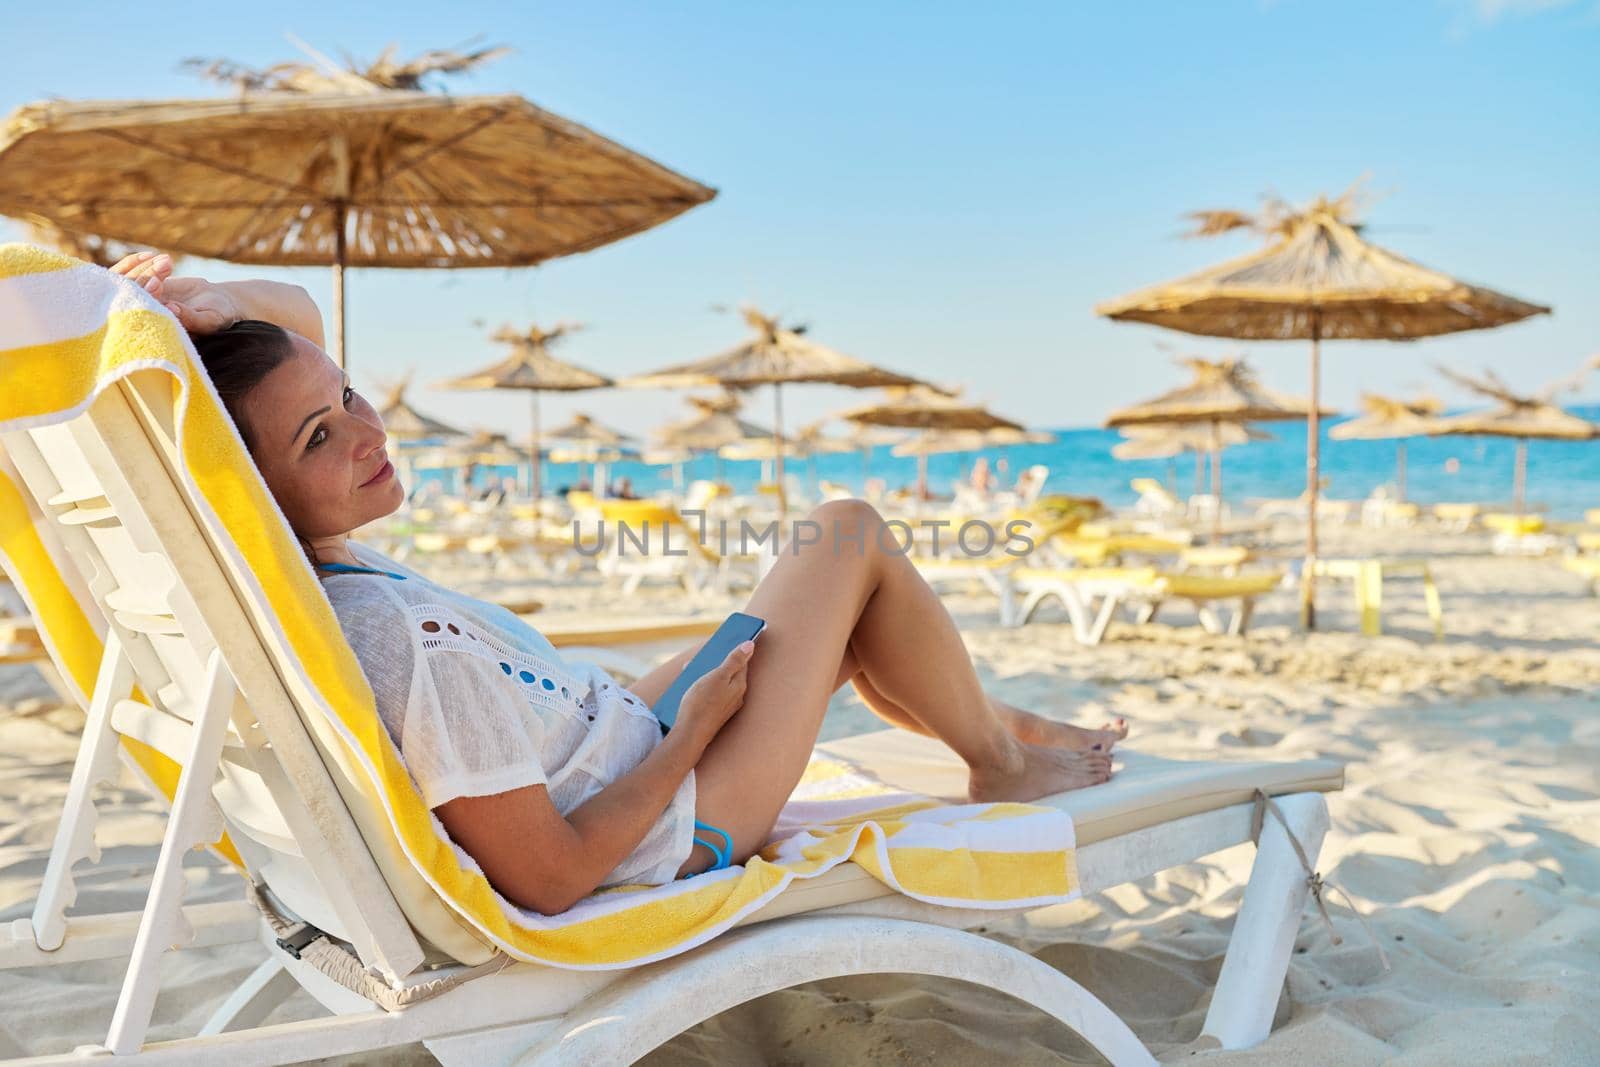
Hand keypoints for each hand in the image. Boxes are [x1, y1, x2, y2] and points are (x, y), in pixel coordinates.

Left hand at [107, 251, 239, 334]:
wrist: (219, 301)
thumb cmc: (219, 316)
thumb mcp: (210, 319)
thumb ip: (191, 318)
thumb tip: (171, 309)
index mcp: (161, 331)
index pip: (144, 315)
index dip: (148, 297)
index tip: (157, 283)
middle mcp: (149, 316)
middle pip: (134, 297)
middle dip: (144, 281)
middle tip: (160, 269)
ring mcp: (148, 300)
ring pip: (135, 283)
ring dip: (149, 270)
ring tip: (168, 262)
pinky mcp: (150, 286)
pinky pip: (141, 274)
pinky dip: (150, 264)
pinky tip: (166, 260)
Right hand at [672, 641, 754, 749]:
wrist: (690, 734)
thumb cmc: (703, 703)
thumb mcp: (718, 676)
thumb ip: (734, 661)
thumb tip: (750, 645)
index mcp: (739, 684)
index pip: (742, 662)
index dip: (734, 650)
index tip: (727, 642)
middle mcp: (737, 696)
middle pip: (730, 673)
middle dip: (718, 663)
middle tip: (704, 657)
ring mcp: (727, 706)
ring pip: (720, 684)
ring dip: (708, 675)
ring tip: (692, 669)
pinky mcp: (716, 714)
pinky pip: (713, 695)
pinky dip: (704, 687)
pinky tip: (692, 687)